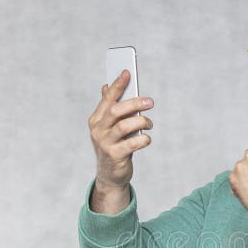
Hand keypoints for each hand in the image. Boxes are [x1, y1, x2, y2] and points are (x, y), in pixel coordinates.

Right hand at [87, 69, 153, 188]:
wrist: (110, 175)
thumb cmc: (113, 146)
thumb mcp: (109, 127)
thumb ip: (109, 108)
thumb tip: (105, 85)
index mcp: (96, 119)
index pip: (107, 98)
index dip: (117, 84)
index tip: (128, 71)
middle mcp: (98, 130)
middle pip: (117, 110)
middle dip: (135, 103)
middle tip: (150, 102)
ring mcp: (105, 143)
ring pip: (125, 126)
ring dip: (142, 122)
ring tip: (149, 124)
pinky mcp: (115, 156)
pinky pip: (133, 143)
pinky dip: (144, 139)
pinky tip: (146, 139)